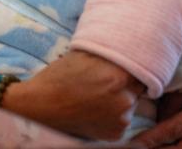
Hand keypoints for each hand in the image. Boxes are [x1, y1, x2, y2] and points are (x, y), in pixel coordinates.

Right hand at [1, 50, 142, 140]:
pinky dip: (112, 115)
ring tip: (95, 97)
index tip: (125, 66)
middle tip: (103, 83)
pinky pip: (121, 120)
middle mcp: (124, 100)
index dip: (133, 66)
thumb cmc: (58, 77)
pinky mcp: (116, 134)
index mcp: (118, 77)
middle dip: (125, 84)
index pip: (142, 69)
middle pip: (136, 88)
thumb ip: (108, 53)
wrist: (39, 106)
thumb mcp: (83, 55)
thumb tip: (126, 47)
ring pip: (129, 105)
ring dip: (119, 100)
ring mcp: (121, 120)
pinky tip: (94, 110)